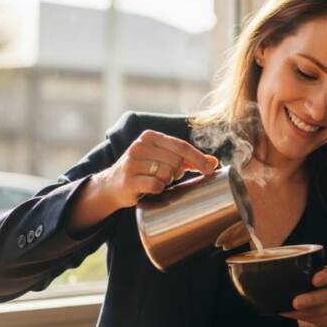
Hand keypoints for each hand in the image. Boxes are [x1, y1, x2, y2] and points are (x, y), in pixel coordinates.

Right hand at [96, 130, 218, 209]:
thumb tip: (214, 162)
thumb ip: (187, 159)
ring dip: (167, 181)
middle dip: (178, 172)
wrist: (112, 184)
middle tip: (169, 176)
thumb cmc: (143, 170)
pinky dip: (158, 189)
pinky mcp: (129, 180)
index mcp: (150, 136)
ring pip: (167, 173)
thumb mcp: (163, 159)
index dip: (198, 158)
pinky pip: (156, 185)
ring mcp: (132, 163)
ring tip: (157, 180)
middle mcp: (139, 146)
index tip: (210, 170)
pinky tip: (151, 188)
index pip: (181, 146)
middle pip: (176, 161)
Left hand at [281, 265, 326, 326]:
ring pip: (324, 309)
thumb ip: (292, 273)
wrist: (312, 314)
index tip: (314, 281)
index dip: (324, 276)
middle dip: (312, 298)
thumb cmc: (304, 291)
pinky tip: (294, 316)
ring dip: (305, 311)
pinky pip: (321, 321)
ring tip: (290, 311)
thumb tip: (272, 267)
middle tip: (295, 302)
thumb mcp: (301, 280)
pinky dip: (306, 319)